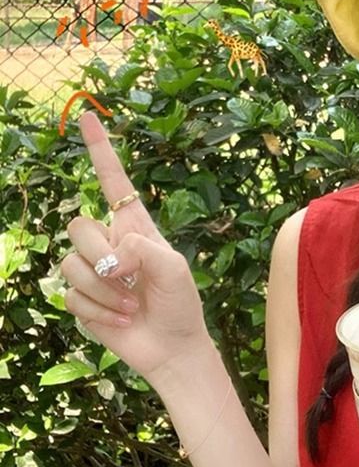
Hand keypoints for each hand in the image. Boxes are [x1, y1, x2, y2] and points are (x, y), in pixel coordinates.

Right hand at [61, 112, 210, 382]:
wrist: (172, 348)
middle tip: (129, 279)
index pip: (114, 182)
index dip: (100, 150)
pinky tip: (120, 320)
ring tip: (131, 305)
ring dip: (105, 291)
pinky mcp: (81, 300)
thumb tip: (112, 253)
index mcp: (135, 226)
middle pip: (78, 226)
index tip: (87, 117)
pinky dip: (98, 311)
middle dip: (101, 256)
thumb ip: (143, 248)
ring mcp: (93, 271)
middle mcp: (109, 244)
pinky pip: (70, 296)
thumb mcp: (174, 269)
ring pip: (72, 263)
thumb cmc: (180, 304)